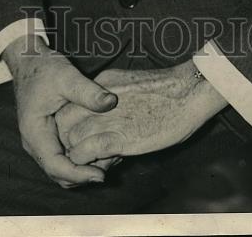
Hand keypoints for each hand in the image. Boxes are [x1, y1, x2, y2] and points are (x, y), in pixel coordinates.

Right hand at [2, 35, 117, 187]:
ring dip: (84, 169)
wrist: (29, 61)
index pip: (55, 167)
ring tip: (109, 158)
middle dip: (84, 175)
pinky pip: (65, 157)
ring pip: (63, 169)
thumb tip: (111, 102)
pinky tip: (100, 148)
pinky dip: (81, 159)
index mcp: (34, 132)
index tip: (101, 175)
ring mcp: (42, 142)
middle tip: (111, 164)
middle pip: (59, 174)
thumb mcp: (66, 76)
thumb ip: (87, 91)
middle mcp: (35, 143)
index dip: (79, 174)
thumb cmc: (44, 68)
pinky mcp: (50, 138)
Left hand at [54, 61, 227, 163]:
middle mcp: (97, 100)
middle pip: (63, 124)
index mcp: (101, 84)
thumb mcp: (130, 86)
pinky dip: (87, 164)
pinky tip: (100, 168)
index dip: (72, 126)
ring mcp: (106, 118)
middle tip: (88, 155)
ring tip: (97, 163)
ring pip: (71, 140)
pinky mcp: (118, 136)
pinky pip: (86, 153)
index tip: (85, 137)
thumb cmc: (168, 91)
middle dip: (70, 142)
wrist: (189, 90)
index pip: (69, 107)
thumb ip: (111, 100)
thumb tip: (105, 116)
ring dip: (78, 156)